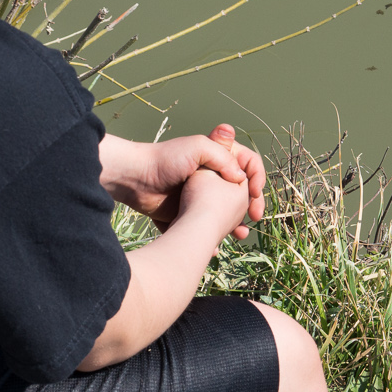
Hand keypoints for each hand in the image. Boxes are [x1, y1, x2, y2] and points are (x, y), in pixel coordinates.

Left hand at [100, 124, 265, 238]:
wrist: (134, 179)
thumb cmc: (164, 160)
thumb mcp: (197, 148)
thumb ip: (222, 157)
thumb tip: (241, 177)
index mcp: (215, 157)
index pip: (246, 165)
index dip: (256, 178)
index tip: (256, 193)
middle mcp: (210, 176)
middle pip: (240, 192)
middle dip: (250, 205)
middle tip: (255, 217)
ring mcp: (198, 196)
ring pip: (225, 213)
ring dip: (236, 224)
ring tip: (240, 235)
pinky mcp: (186, 213)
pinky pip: (204, 227)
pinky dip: (212, 236)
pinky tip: (216, 243)